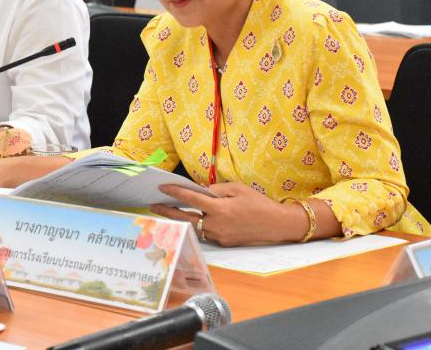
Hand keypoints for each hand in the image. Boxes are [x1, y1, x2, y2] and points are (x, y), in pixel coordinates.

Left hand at [151, 182, 304, 245]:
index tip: (162, 188)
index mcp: (220, 208)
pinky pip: (206, 233)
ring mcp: (219, 236)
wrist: (276, 224)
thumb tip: (200, 191)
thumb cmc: (258, 203)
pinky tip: (193, 219)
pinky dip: (198, 226)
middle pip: (185, 218)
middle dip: (167, 212)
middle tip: (154, 206)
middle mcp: (216, 224)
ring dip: (182, 219)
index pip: (190, 199)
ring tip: (170, 211)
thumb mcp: (238, 188)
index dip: (174, 193)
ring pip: (194, 227)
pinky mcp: (223, 243)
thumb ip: (216, 190)